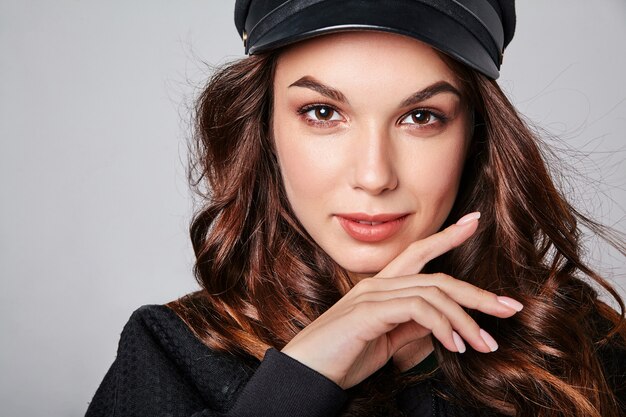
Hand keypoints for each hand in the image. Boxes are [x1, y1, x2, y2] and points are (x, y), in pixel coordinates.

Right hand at [280, 212, 522, 388]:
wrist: (308, 373)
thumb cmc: (343, 357)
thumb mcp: (385, 341)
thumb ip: (410, 326)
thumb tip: (441, 324)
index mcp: (380, 286)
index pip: (417, 253)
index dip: (446, 236)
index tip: (473, 222)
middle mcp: (377, 283)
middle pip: (437, 276)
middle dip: (477, 292)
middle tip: (510, 307)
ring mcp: (372, 295)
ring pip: (433, 294)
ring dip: (465, 321)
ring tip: (484, 345)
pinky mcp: (369, 311)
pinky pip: (417, 310)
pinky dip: (443, 326)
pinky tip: (453, 346)